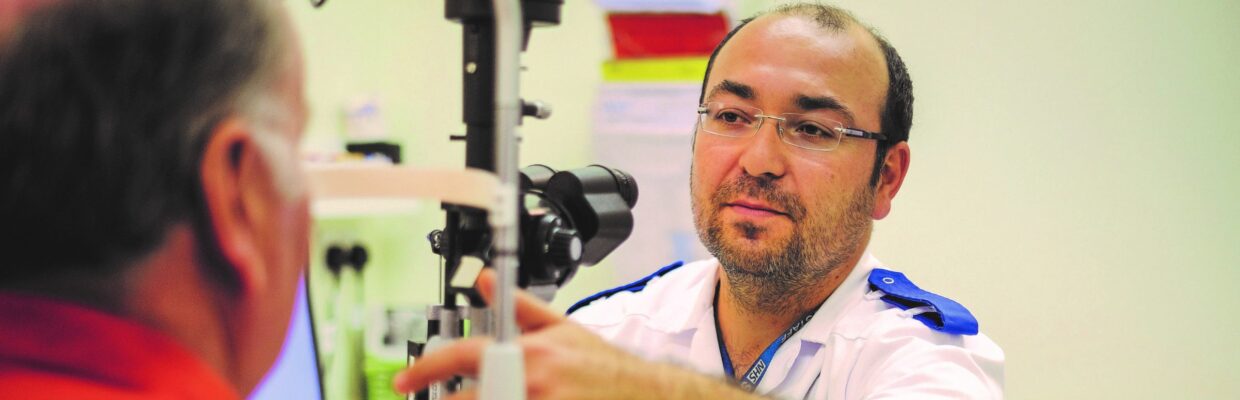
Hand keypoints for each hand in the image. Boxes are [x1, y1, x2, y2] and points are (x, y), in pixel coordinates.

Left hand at [392, 269, 660, 399]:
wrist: (647, 397)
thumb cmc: (605, 369)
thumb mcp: (564, 329)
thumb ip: (521, 307)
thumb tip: (488, 281)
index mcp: (530, 353)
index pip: (464, 357)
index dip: (426, 369)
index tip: (404, 380)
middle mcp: (533, 385)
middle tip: (442, 399)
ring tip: (479, 398)